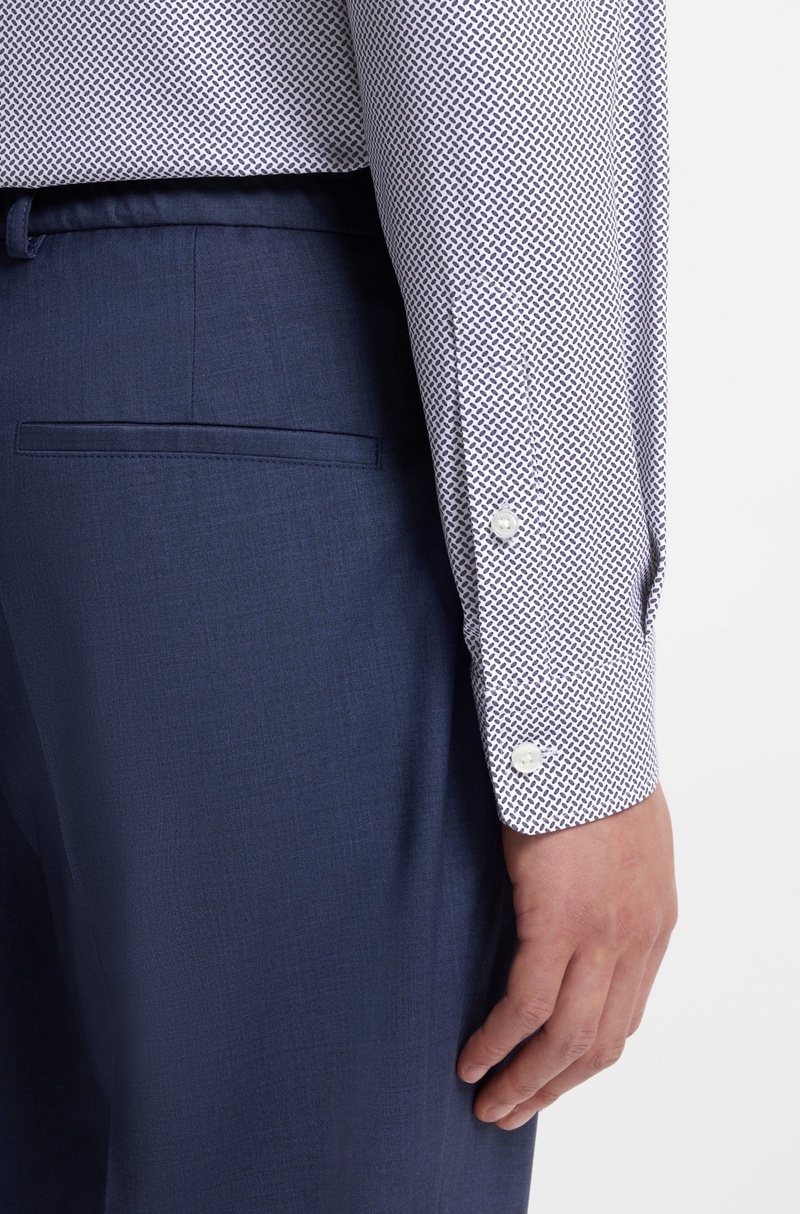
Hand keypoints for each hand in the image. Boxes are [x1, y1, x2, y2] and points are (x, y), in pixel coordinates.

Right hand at [456, 782, 677, 1129]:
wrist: (587, 738)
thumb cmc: (592, 776)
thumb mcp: (622, 845)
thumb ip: (611, 891)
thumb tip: (580, 914)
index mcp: (654, 925)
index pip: (623, 1018)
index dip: (582, 1060)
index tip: (547, 1078)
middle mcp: (637, 942)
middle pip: (598, 1044)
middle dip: (552, 1087)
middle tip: (512, 1111)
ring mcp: (603, 936)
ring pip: (566, 1039)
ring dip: (525, 1082)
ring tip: (488, 1105)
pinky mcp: (561, 922)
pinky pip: (527, 1006)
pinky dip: (498, 1041)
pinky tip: (472, 1059)